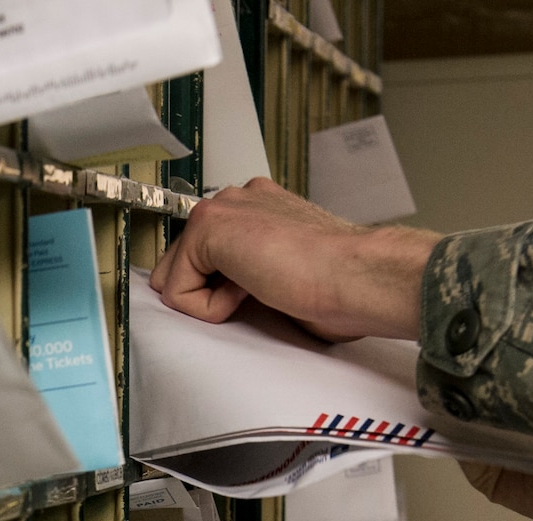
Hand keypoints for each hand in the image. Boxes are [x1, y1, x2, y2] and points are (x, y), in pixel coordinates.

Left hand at [148, 178, 437, 341]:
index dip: (223, 289)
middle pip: (181, 264)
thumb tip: (226, 294)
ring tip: (262, 288)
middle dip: (209, 292)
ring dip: (211, 300)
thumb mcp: (286, 272)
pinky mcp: (207, 227)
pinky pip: (177, 292)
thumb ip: (255, 270)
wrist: (357, 275)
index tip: (264, 290)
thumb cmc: (341, 283)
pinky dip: (210, 308)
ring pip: (175, 278)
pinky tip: (253, 289)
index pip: (206, 255)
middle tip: (263, 290)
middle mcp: (237, 199)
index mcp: (261, 207)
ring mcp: (221, 207)